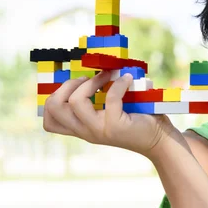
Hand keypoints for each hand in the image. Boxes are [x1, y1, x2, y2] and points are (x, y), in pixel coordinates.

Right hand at [42, 71, 178, 157]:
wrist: (159, 140)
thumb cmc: (136, 120)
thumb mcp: (109, 111)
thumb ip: (96, 100)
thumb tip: (95, 67)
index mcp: (81, 128)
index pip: (49, 121)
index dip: (53, 99)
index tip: (76, 87)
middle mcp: (86, 131)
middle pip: (54, 108)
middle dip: (67, 86)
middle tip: (87, 80)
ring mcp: (99, 130)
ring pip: (76, 102)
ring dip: (90, 82)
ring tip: (106, 77)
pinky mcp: (116, 126)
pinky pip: (110, 98)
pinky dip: (119, 84)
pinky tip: (127, 80)